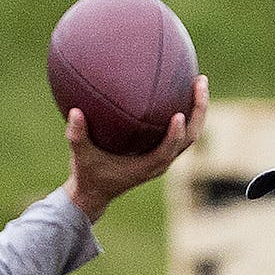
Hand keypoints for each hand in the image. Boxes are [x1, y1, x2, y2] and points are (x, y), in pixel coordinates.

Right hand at [63, 73, 208, 221]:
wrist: (95, 193)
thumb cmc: (88, 175)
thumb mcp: (79, 157)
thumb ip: (76, 136)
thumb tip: (75, 111)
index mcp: (146, 167)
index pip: (167, 151)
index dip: (175, 135)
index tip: (179, 114)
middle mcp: (160, 162)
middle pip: (189, 137)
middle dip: (198, 110)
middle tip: (199, 81)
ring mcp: (163, 157)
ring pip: (189, 134)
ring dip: (197, 109)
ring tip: (198, 81)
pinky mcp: (160, 152)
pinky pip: (180, 132)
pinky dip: (185, 113)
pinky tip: (179, 89)